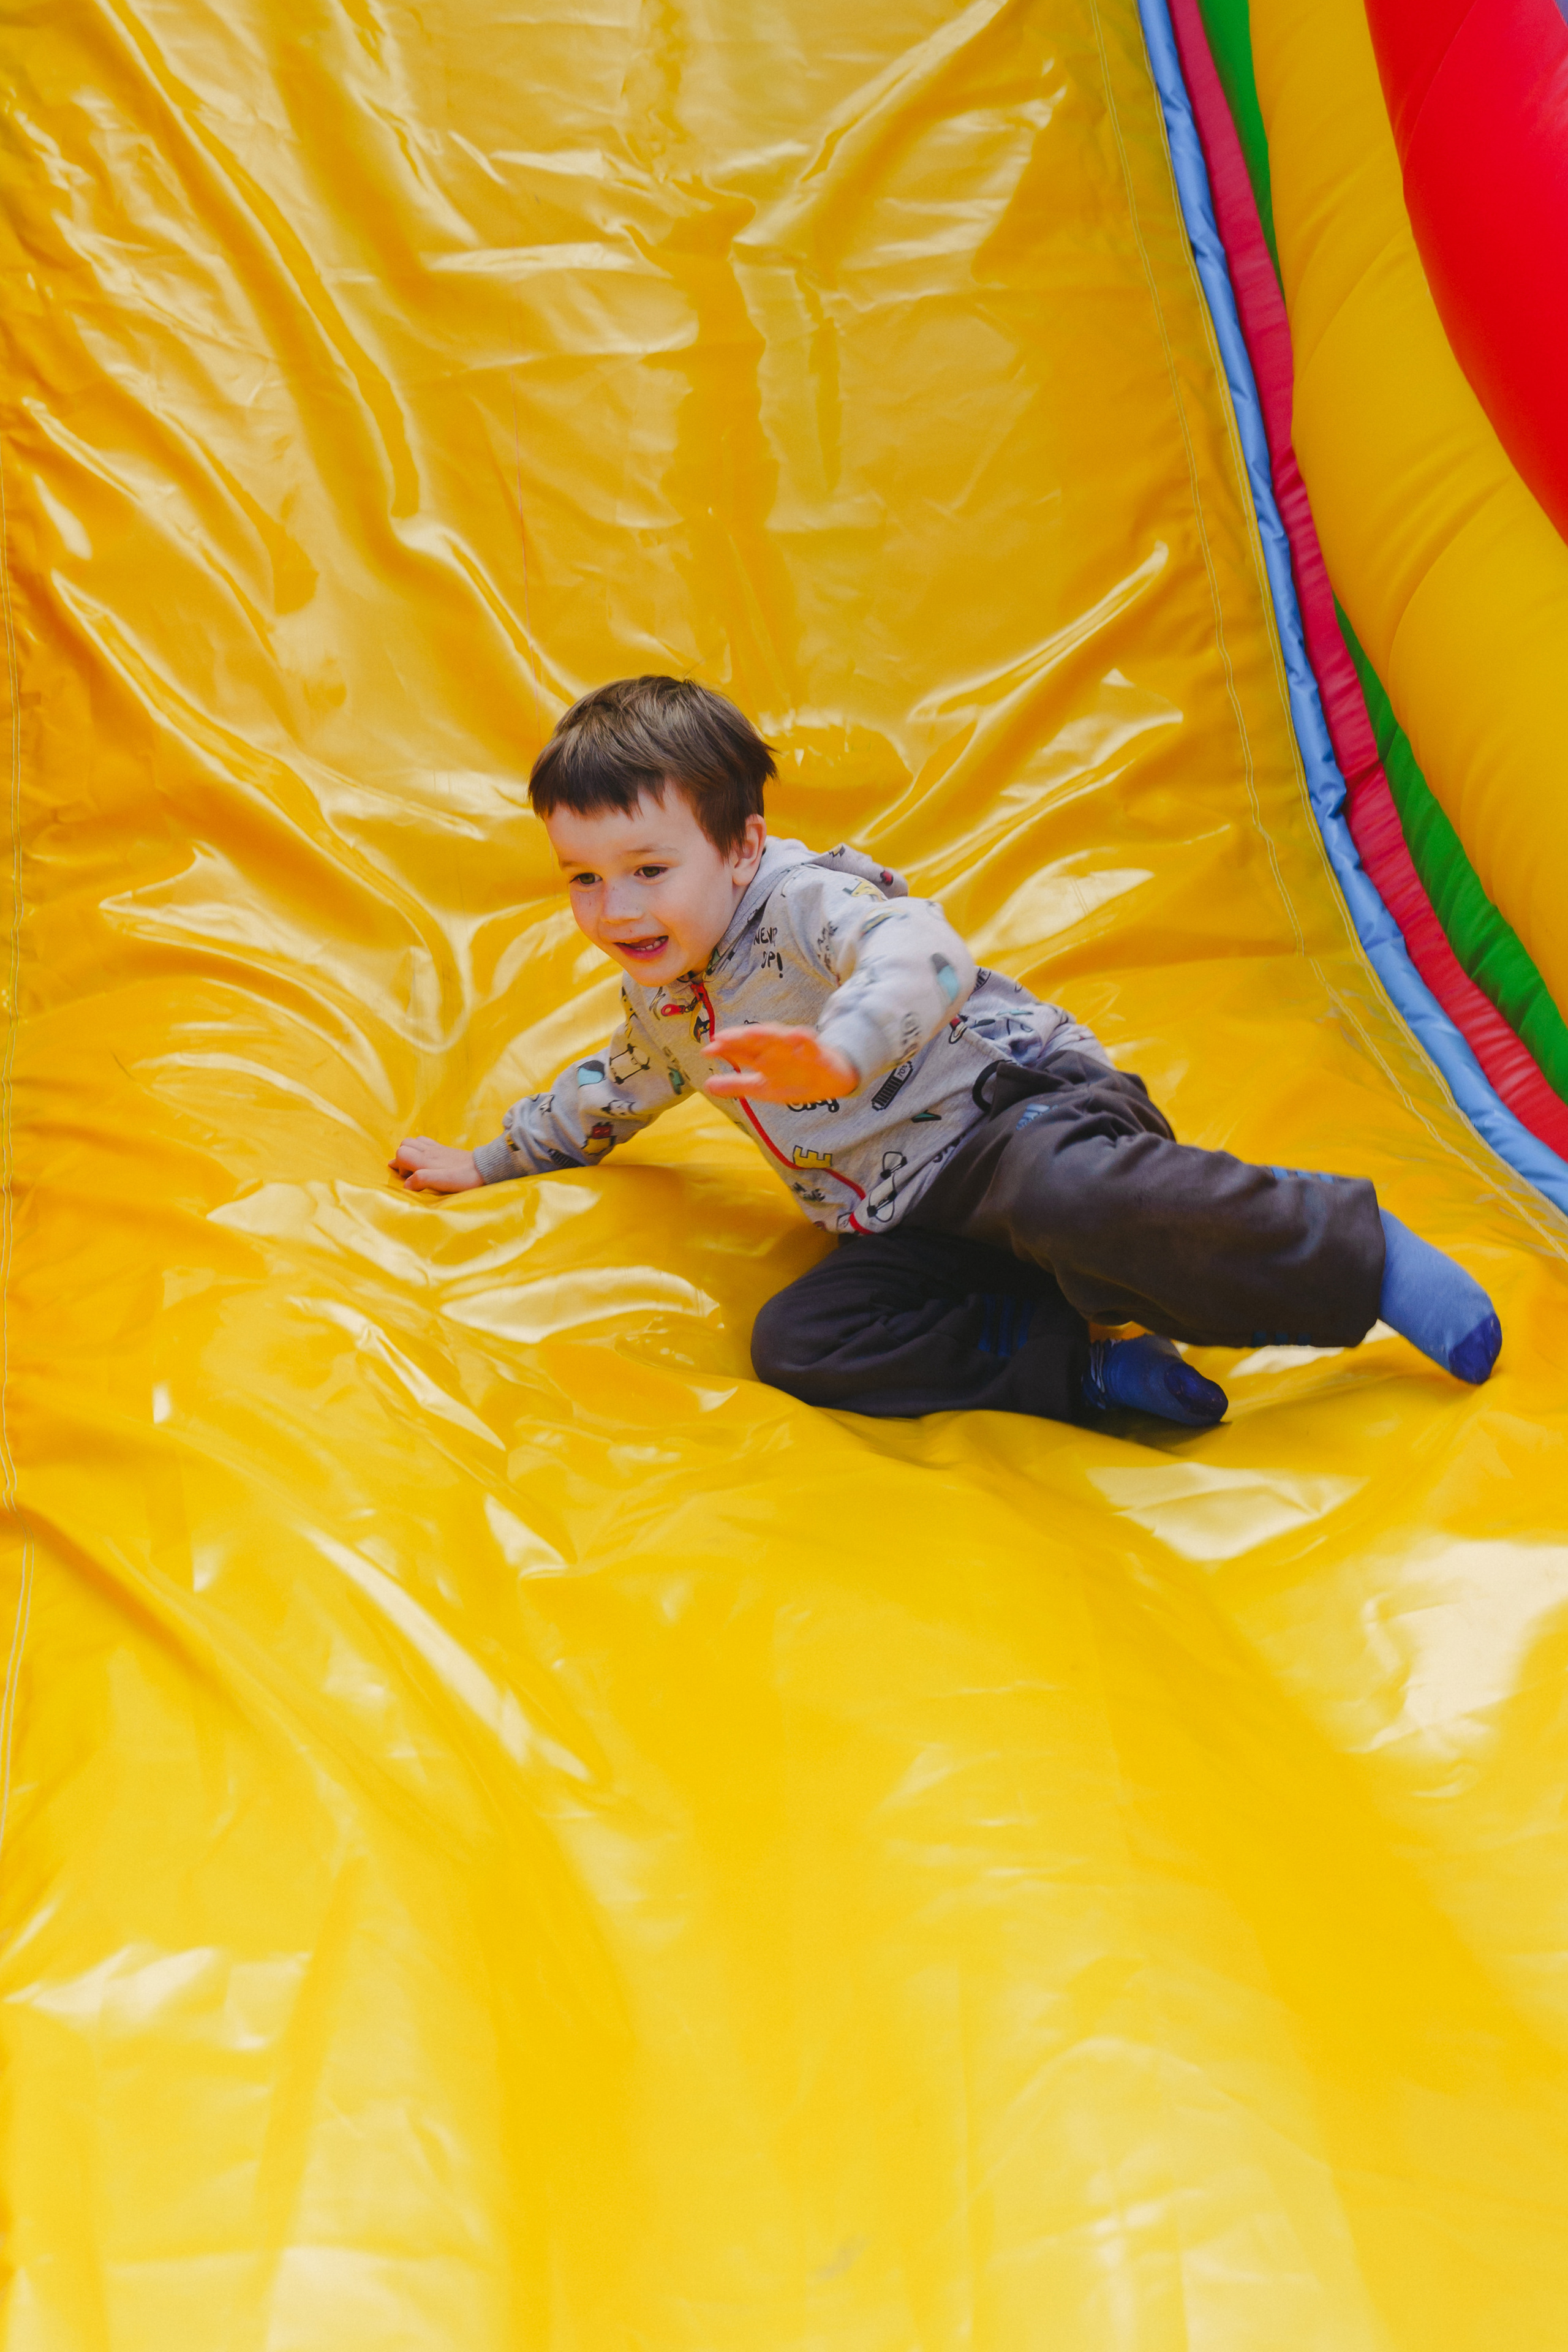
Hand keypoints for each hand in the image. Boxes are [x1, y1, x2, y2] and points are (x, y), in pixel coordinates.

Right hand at [390, 1136, 482, 1191]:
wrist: (484, 1167)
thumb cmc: (464, 1177)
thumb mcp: (443, 1182)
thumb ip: (422, 1180)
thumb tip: (406, 1185)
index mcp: (426, 1159)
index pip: (401, 1153)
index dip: (399, 1165)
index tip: (409, 1178)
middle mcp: (428, 1151)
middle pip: (404, 1144)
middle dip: (402, 1157)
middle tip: (410, 1173)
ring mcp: (436, 1148)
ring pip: (414, 1141)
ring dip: (410, 1152)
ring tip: (415, 1166)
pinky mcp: (444, 1149)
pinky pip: (425, 1141)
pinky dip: (419, 1148)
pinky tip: (426, 1159)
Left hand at [703, 1025, 858, 1103]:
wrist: (831, 1081)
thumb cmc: (794, 1080)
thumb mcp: (762, 1088)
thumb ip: (736, 1084)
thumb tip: (707, 1085)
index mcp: (763, 1058)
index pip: (740, 1051)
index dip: (724, 1049)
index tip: (707, 1050)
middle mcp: (776, 1049)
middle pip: (756, 1040)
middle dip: (740, 1038)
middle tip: (722, 1038)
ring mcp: (797, 1048)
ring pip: (781, 1038)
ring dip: (767, 1034)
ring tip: (751, 1032)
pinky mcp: (818, 1051)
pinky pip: (811, 1043)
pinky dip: (804, 1039)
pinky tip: (798, 1035)